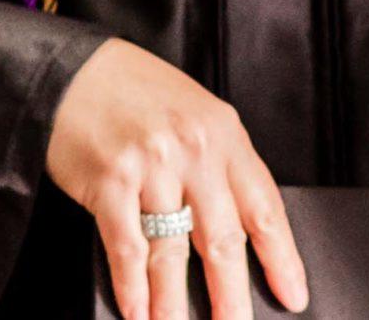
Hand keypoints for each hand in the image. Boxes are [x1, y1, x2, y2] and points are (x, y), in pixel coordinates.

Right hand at [45, 39, 308, 319]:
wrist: (75, 72)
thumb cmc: (139, 96)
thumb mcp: (196, 115)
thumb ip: (218, 166)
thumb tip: (239, 232)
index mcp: (224, 135)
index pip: (264, 206)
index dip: (281, 257)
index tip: (292, 296)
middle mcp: (194, 150)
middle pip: (222, 238)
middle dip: (231, 296)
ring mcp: (152, 166)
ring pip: (172, 251)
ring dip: (175, 303)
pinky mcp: (109, 181)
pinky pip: (126, 245)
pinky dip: (132, 286)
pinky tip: (138, 311)